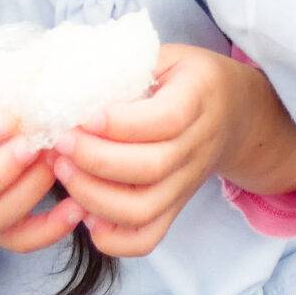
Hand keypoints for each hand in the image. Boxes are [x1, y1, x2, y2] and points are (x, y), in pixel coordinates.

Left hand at [50, 45, 295, 258]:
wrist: (235, 113)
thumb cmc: (189, 79)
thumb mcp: (168, 56)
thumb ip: (128, 63)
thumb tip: (70, 77)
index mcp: (198, 98)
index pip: (165, 120)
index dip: (120, 123)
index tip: (82, 116)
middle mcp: (196, 146)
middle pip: (150, 168)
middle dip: (94, 159)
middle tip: (60, 143)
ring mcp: (186, 182)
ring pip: (143, 209)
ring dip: (94, 197)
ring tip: (63, 170)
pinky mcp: (175, 207)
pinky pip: (146, 239)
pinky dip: (111, 237)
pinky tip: (83, 211)